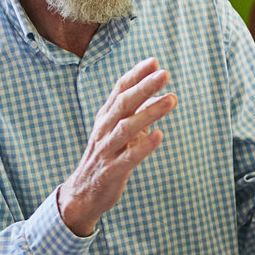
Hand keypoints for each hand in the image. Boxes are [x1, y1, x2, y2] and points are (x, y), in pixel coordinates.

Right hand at [58, 57, 176, 235]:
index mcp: (106, 117)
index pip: (119, 89)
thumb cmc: (106, 156)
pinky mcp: (112, 171)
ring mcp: (107, 150)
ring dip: (150, 112)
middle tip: (165, 73)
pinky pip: (129, 157)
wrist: (83, 193)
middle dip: (144, 87)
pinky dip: (144, 146)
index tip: (154, 61)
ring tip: (172, 100)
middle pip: (123, 103)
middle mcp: (104, 129)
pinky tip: (159, 135)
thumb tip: (158, 93)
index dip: (136, 74)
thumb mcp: (119, 130)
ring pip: (126, 127)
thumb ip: (135, 112)